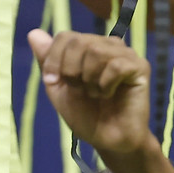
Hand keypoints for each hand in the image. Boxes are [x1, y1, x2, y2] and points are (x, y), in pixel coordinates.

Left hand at [28, 31, 157, 165]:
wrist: (108, 140)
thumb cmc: (85, 115)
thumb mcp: (58, 88)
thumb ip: (47, 62)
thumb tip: (33, 33)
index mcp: (89, 47)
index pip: (65, 36)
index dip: (53, 59)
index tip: (53, 82)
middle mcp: (108, 46)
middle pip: (78, 41)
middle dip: (70, 71)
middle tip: (80, 90)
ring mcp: (126, 54)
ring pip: (96, 51)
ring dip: (88, 80)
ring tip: (96, 94)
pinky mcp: (140, 67)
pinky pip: (115, 66)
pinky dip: (105, 85)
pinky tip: (109, 94)